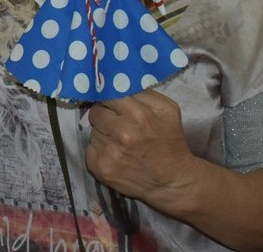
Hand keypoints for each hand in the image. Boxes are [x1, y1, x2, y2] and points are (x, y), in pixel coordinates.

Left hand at [85, 88, 197, 204]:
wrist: (172, 182)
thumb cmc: (171, 142)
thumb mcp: (168, 110)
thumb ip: (144, 93)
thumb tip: (120, 81)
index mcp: (138, 115)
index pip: (108, 96)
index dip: (111, 100)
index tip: (114, 104)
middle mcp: (121, 133)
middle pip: (95, 112)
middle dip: (105, 116)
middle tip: (117, 123)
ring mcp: (108, 152)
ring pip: (92, 131)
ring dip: (103, 134)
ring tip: (120, 142)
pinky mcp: (100, 168)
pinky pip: (89, 149)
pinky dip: (99, 150)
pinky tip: (115, 154)